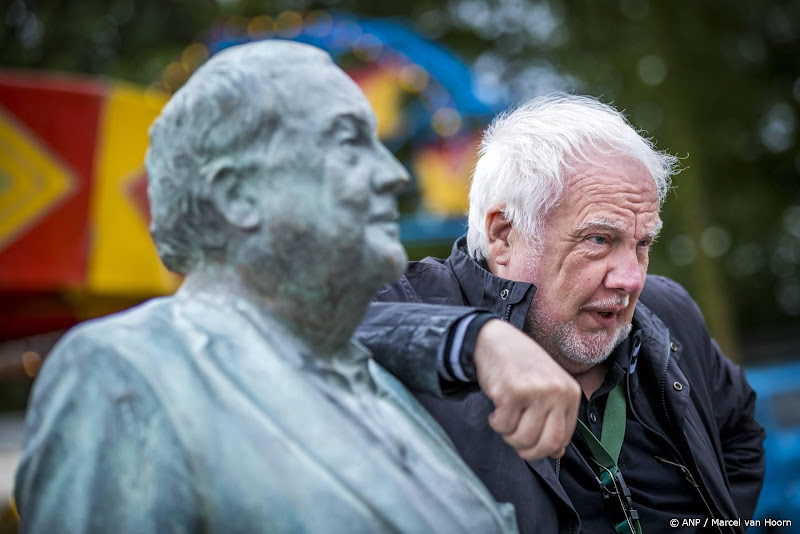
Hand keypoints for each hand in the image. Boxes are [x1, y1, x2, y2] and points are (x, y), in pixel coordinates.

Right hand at [474, 319, 579, 459]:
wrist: (496, 340)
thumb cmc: (522, 366)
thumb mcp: (547, 388)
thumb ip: (556, 418)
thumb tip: (557, 451)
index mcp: (570, 393)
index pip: (563, 439)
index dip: (543, 449)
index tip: (530, 443)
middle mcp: (556, 391)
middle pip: (546, 444)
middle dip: (527, 450)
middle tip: (515, 439)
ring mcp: (535, 391)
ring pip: (523, 438)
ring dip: (509, 436)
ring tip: (505, 420)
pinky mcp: (512, 392)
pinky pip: (503, 426)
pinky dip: (496, 423)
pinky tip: (496, 410)